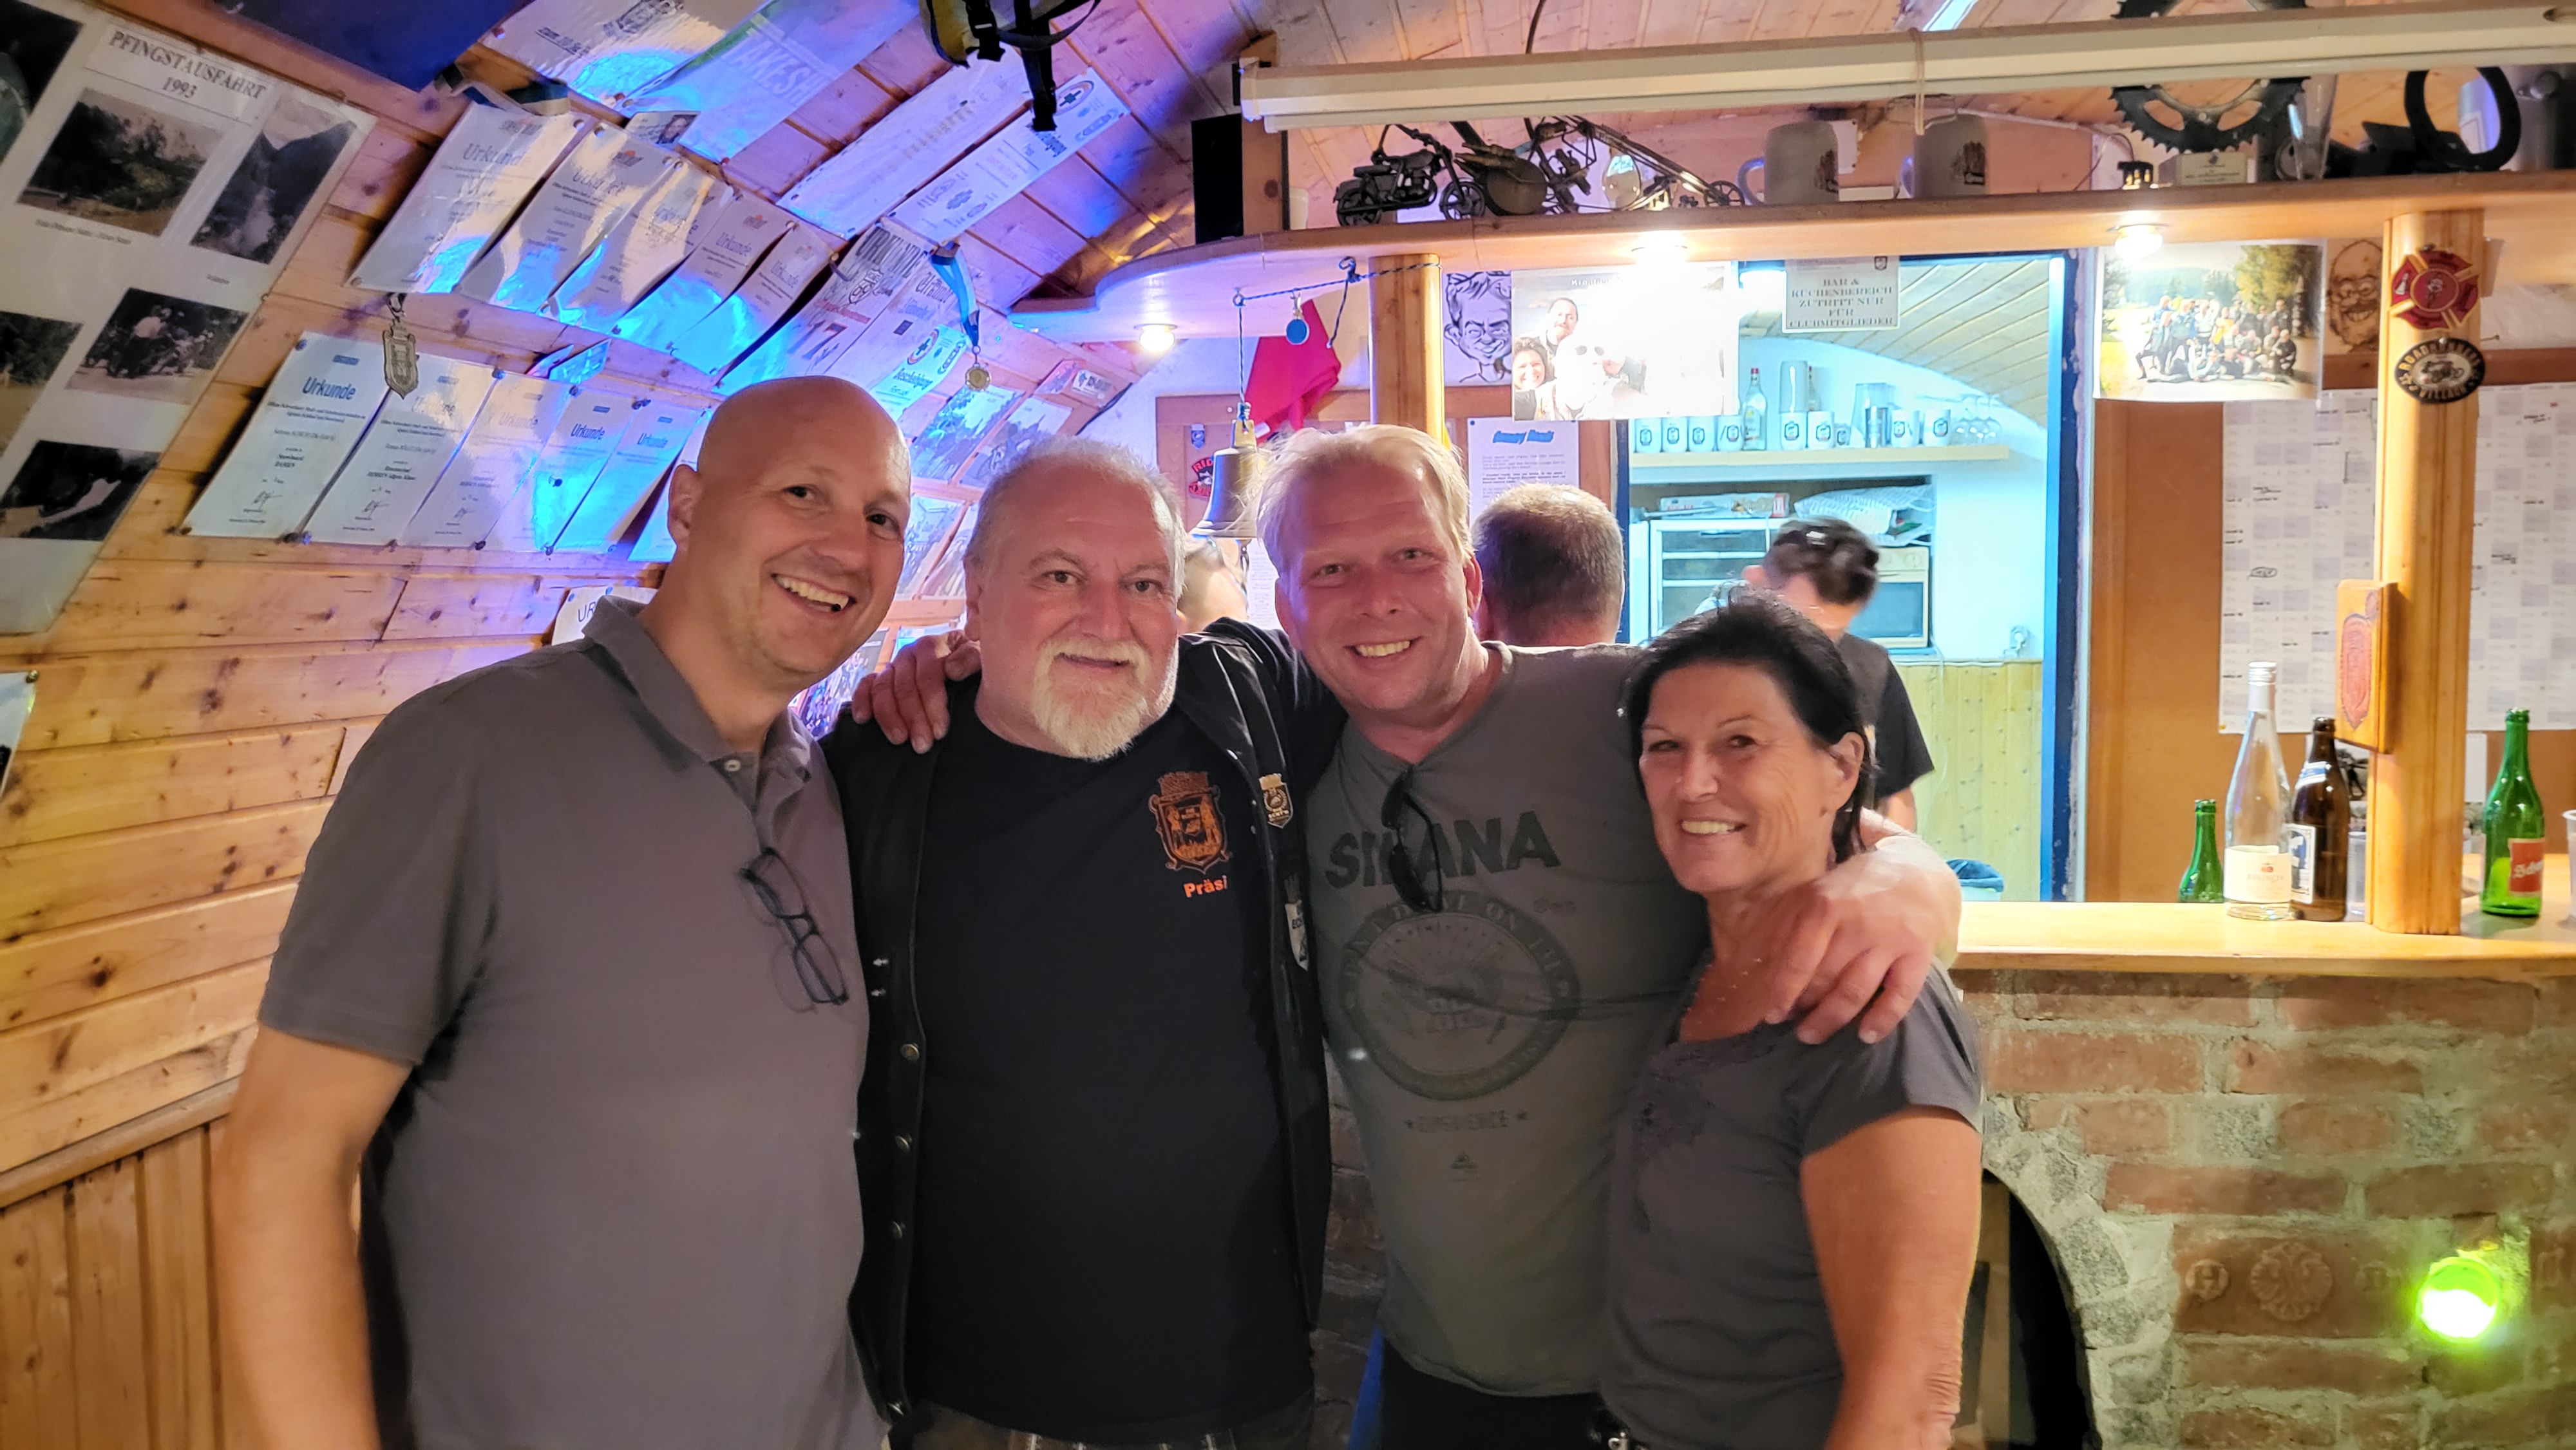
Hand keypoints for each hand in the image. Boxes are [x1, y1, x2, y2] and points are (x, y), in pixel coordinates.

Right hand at [848, 630, 976, 750]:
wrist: (967, 665)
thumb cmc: (975, 665)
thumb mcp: (982, 657)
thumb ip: (970, 658)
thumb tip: (951, 670)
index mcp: (932, 646)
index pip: (928, 675)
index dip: (933, 704)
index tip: (940, 731)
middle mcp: (909, 654)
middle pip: (904, 686)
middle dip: (913, 717)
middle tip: (922, 744)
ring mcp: (894, 665)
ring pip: (883, 688)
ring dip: (889, 716)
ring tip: (899, 740)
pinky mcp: (882, 677)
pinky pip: (867, 685)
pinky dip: (862, 700)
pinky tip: (862, 719)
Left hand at [1685, 823, 1958, 1045]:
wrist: (1916, 867)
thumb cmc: (1856, 888)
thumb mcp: (1820, 891)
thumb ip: (1796, 923)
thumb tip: (1763, 964)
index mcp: (1825, 905)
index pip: (1799, 960)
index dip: (1784, 993)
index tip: (1772, 1016)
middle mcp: (1857, 923)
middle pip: (1826, 979)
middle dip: (1806, 1009)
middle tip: (1795, 1029)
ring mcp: (1890, 939)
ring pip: (1856, 991)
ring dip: (1833, 1019)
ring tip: (1815, 1035)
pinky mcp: (1919, 951)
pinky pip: (1900, 994)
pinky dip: (1882, 1019)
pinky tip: (1866, 1036)